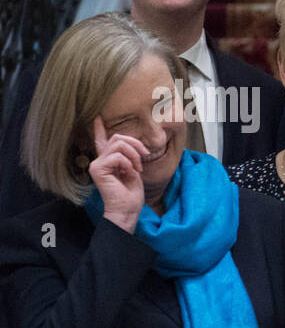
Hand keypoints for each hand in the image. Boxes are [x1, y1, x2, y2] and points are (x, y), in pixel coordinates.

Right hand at [89, 116, 146, 232]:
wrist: (127, 209)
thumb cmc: (131, 194)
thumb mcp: (134, 170)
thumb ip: (129, 156)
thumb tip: (132, 144)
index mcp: (108, 160)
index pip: (102, 141)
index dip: (99, 129)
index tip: (97, 117)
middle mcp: (100, 160)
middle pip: (118, 138)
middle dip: (135, 144)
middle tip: (144, 158)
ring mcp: (97, 164)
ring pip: (119, 145)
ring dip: (134, 155)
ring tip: (138, 169)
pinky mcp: (98, 169)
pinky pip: (118, 156)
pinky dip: (129, 164)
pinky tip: (130, 174)